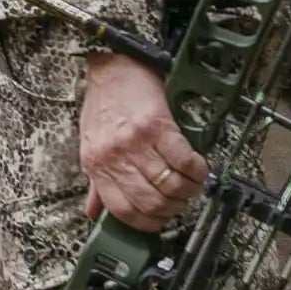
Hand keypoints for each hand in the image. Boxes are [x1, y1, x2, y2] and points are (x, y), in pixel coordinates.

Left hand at [78, 52, 208, 228]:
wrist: (113, 66)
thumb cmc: (104, 105)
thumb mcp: (90, 145)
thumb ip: (96, 182)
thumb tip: (95, 212)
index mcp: (97, 166)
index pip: (123, 211)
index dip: (147, 223)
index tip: (161, 220)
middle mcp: (114, 157)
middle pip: (150, 202)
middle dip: (173, 209)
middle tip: (182, 202)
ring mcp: (135, 142)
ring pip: (169, 185)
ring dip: (188, 191)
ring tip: (193, 185)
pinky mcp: (157, 126)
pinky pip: (183, 159)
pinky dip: (197, 170)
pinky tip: (199, 168)